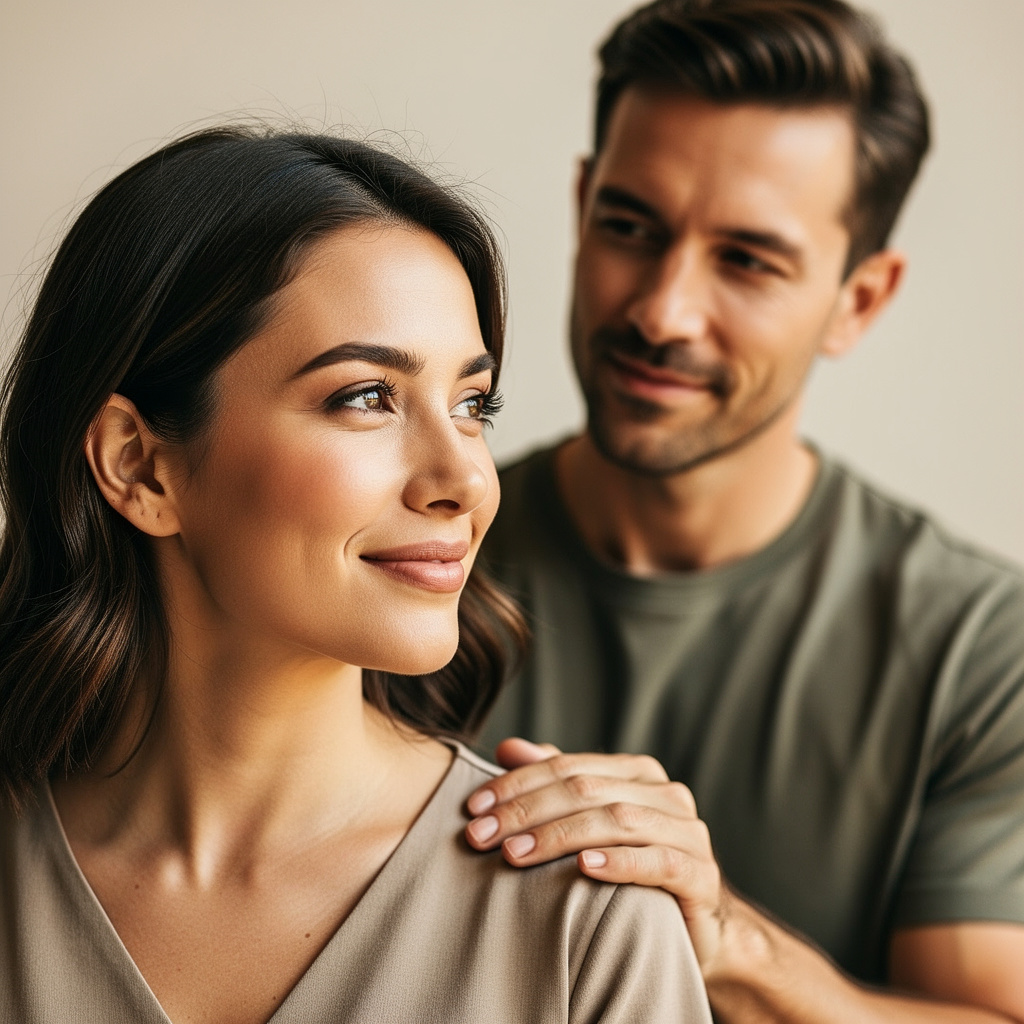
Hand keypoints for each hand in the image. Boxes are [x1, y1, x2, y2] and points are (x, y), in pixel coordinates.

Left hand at [465, 737, 730, 966]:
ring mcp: (688, 832)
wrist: (696, 930)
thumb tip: (508, 747)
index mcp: (637, 774)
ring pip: (617, 820)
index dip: (517, 783)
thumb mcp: (589, 826)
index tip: (473, 807)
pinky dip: (620, 861)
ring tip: (516, 853)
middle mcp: (665, 794)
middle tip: (481, 835)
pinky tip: (583, 867)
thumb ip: (555, 785)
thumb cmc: (632, 872)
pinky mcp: (700, 874)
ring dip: (560, 835)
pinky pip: (659, 861)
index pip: (567, 767)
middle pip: (586, 790)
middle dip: (527, 811)